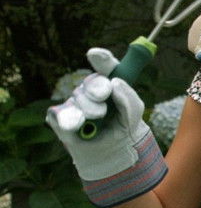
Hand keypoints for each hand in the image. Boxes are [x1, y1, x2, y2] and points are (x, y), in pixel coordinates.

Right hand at [46, 49, 150, 180]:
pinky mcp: (59, 116)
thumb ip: (129, 98)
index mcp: (109, 84)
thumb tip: (115, 82)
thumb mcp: (133, 114)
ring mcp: (74, 102)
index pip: (106, 66)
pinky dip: (72, 118)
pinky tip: (80, 124)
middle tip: (104, 96)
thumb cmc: (122, 128)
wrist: (110, 153)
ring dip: (90, 109)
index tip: (95, 55)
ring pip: (78, 97)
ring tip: (99, 118)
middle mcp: (90, 90)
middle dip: (98, 88)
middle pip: (91, 81)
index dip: (101, 58)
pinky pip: (62, 112)